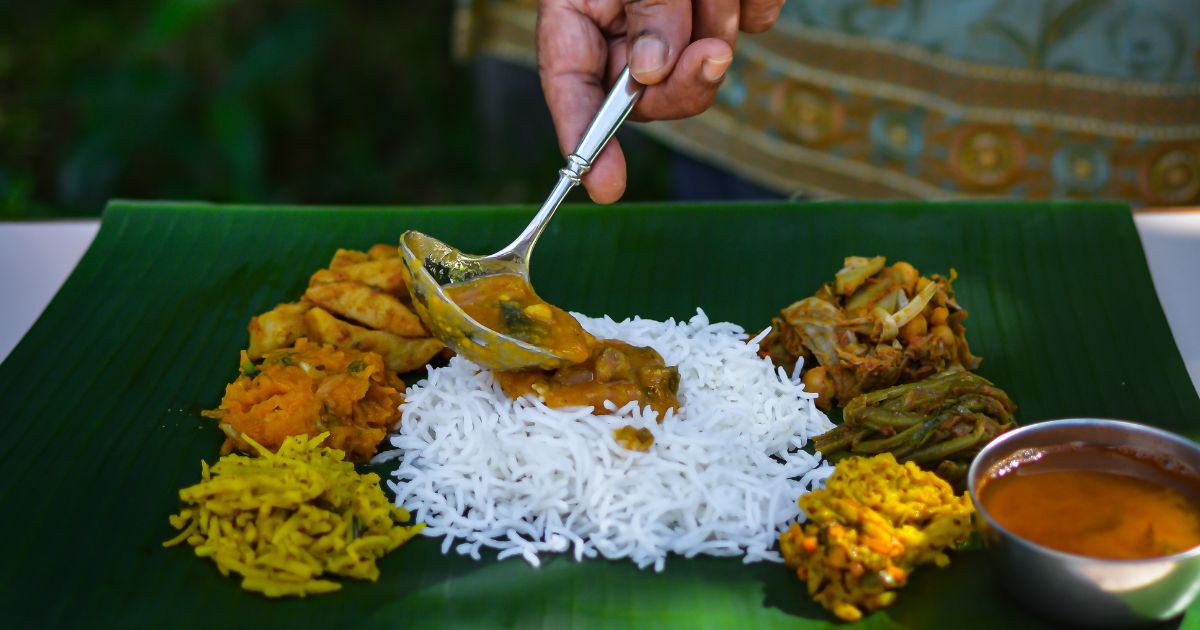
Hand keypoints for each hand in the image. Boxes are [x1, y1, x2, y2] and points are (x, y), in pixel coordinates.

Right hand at [537, 0, 784, 202]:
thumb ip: (645, 7)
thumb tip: (652, 71)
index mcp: (580, 8)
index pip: (572, 86)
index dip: (585, 139)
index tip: (606, 186)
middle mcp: (626, 22)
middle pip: (652, 93)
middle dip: (687, 80)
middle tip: (713, 53)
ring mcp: (682, 20)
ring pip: (711, 58)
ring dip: (722, 17)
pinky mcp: (730, 5)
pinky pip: (755, 18)